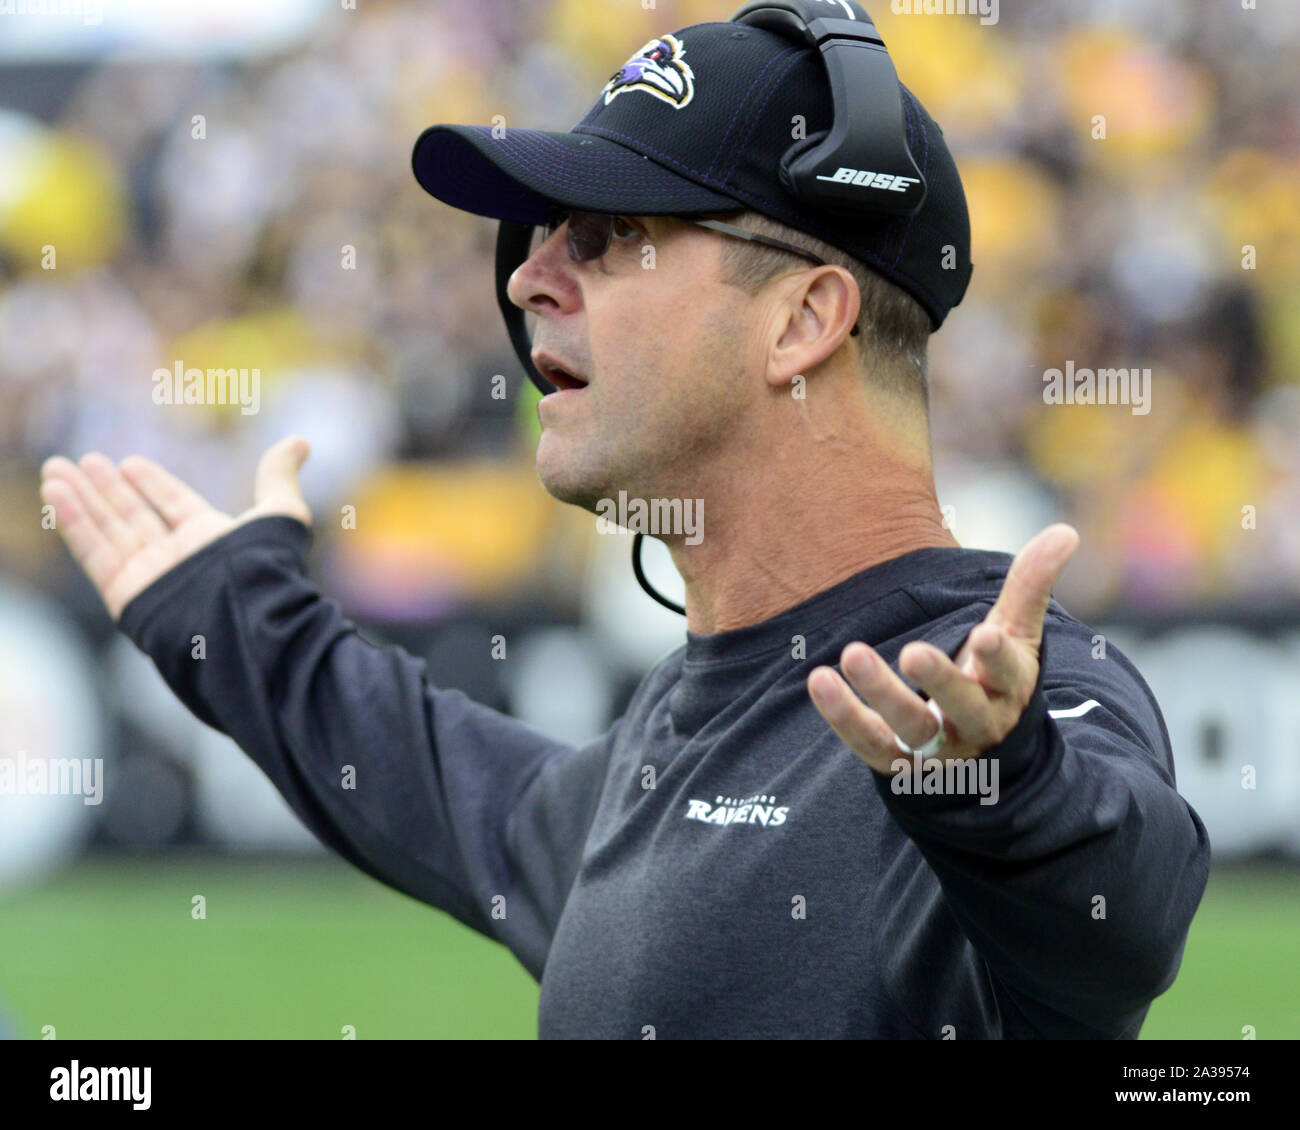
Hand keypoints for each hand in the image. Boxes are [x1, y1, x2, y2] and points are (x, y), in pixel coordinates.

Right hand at [39, 435, 312, 621]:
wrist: (246, 620)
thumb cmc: (267, 567)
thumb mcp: (281, 514)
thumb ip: (279, 477)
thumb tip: (301, 442)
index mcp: (211, 540)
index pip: (174, 504)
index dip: (152, 483)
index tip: (128, 462)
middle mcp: (179, 558)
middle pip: (135, 516)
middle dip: (106, 488)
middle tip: (83, 460)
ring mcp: (152, 576)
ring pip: (109, 531)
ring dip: (81, 499)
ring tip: (56, 469)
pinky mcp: (128, 594)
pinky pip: (95, 554)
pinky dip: (75, 524)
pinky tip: (57, 494)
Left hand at [807, 524, 1079, 772]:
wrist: (978, 755)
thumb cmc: (993, 679)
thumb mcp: (1016, 634)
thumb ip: (1030, 586)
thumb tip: (1066, 530)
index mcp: (1008, 688)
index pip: (1008, 672)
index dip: (998, 656)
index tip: (987, 634)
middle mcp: (976, 723)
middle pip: (961, 706)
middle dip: (939, 680)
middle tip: (912, 652)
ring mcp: (936, 748)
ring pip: (911, 728)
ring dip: (880, 694)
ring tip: (852, 654)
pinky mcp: (897, 762)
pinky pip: (868, 742)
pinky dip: (842, 716)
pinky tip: (820, 680)